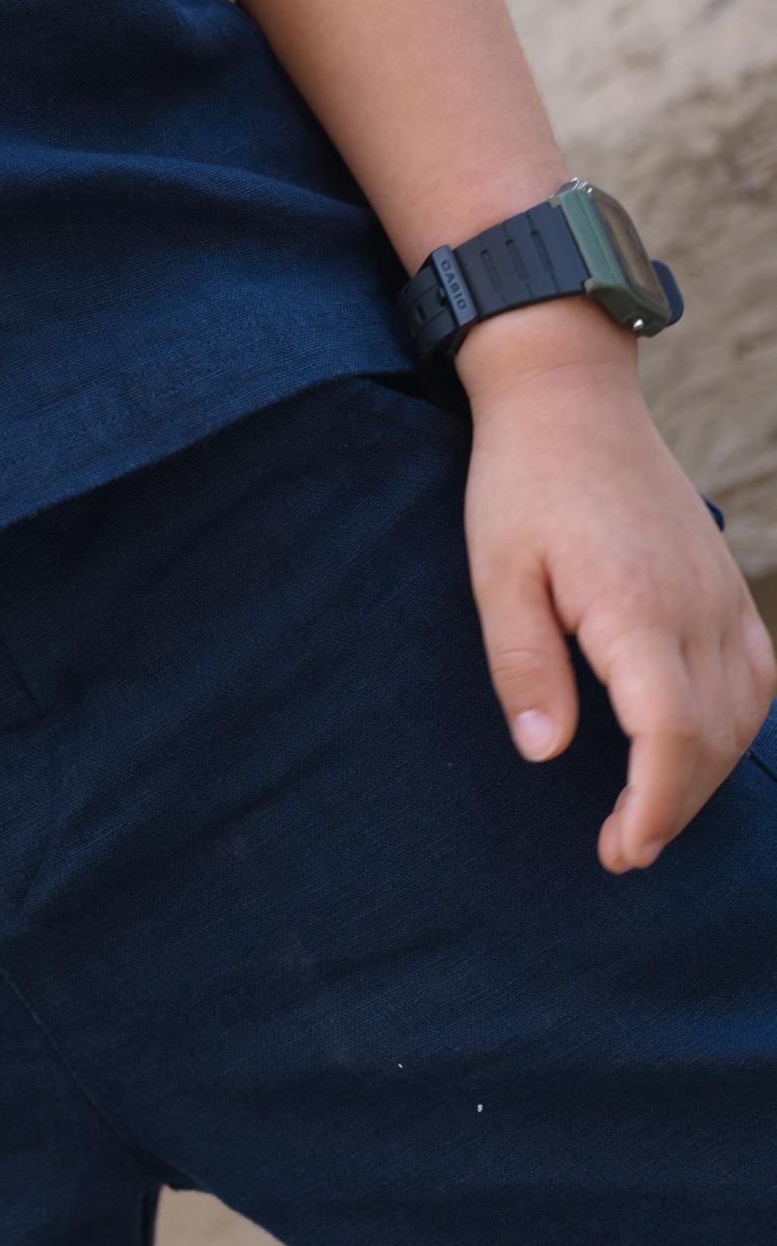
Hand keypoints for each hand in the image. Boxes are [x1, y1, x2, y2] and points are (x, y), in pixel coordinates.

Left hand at [460, 304, 775, 871]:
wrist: (568, 394)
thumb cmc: (522, 480)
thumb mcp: (496, 570)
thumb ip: (523, 664)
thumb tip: (544, 753)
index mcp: (636, 606)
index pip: (671, 735)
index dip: (654, 806)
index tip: (622, 850)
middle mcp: (696, 607)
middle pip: (710, 739)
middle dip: (672, 807)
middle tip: (621, 846)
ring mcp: (721, 593)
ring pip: (742, 713)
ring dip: (702, 772)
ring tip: (648, 808)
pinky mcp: (725, 583)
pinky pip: (757, 674)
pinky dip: (735, 724)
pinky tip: (697, 744)